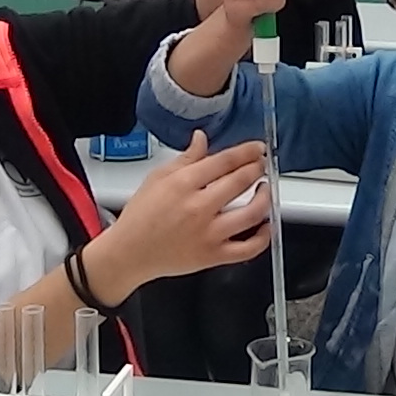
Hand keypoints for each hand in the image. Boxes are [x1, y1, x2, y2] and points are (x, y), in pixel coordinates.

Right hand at [104, 131, 270, 283]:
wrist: (130, 253)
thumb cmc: (141, 217)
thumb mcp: (157, 178)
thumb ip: (185, 158)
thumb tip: (201, 139)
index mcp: (183, 184)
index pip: (225, 161)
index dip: (247, 152)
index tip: (257, 149)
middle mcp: (198, 208)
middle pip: (241, 181)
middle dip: (257, 169)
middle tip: (260, 165)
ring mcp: (208, 233)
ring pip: (252, 213)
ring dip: (265, 198)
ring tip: (264, 190)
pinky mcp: (213, 256)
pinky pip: (248, 248)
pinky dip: (264, 236)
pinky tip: (265, 225)